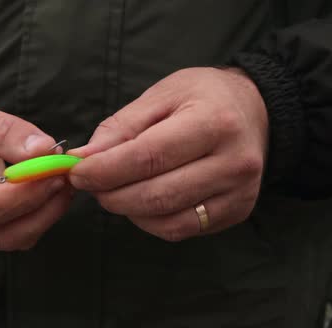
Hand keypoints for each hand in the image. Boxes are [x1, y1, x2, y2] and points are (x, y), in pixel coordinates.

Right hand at [0, 77, 71, 250]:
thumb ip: (7, 133)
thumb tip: (47, 151)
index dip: (25, 194)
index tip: (55, 169)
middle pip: (2, 234)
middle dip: (42, 208)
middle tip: (67, 174)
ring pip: (13, 237)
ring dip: (44, 212)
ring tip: (62, 177)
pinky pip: (14, 230)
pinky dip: (37, 212)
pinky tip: (49, 185)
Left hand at [68, 68, 267, 241]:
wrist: (255, 112)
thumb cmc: (203, 97)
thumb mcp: (160, 95)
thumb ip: (120, 128)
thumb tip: (83, 159)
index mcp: (214, 122)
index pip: (149, 157)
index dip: (105, 170)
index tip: (76, 172)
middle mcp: (233, 162)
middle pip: (156, 194)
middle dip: (110, 194)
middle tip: (89, 184)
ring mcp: (239, 193)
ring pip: (166, 219)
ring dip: (127, 209)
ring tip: (114, 189)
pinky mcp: (236, 212)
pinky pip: (180, 229)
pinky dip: (149, 221)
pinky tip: (140, 201)